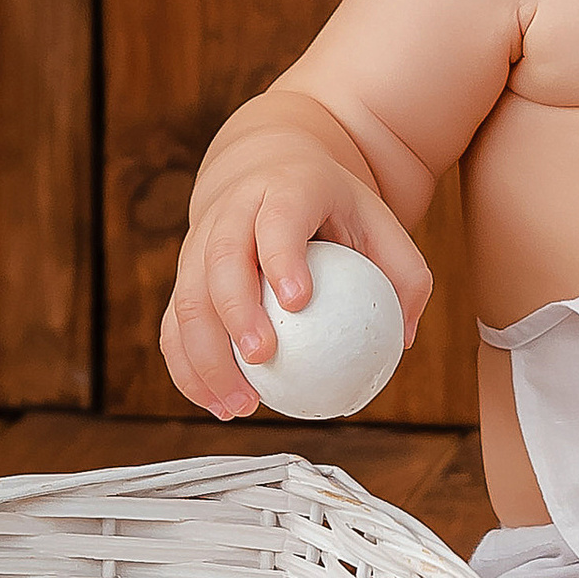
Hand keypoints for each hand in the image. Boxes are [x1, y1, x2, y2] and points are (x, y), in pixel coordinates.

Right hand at [161, 141, 431, 417]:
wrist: (268, 172)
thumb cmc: (334, 209)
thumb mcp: (379, 222)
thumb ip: (404, 274)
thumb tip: (404, 339)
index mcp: (285, 189)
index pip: (279, 220)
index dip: (283, 257)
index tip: (299, 301)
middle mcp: (232, 212)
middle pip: (221, 260)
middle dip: (236, 311)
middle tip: (262, 358)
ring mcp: (199, 243)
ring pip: (189, 300)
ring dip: (207, 357)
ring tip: (241, 404)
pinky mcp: (184, 277)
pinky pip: (174, 327)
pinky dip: (189, 370)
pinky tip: (219, 405)